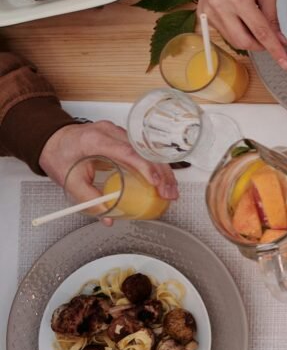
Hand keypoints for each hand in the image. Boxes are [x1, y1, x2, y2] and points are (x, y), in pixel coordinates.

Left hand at [38, 121, 176, 224]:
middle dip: (161, 174)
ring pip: (150, 151)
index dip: (145, 167)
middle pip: (145, 151)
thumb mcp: (69, 180)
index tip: (155, 184)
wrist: (53, 140)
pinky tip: (164, 181)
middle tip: (168, 194)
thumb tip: (107, 216)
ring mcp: (120, 133)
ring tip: (170, 191)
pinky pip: (146, 152)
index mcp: (96, 140)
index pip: (128, 151)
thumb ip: (88, 199)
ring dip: (163, 171)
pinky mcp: (125, 139)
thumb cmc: (59, 155)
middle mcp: (111, 132)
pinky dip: (157, 167)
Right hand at [191, 0, 286, 70]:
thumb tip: (279, 40)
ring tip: (255, 23)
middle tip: (271, 38)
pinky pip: (224, 33)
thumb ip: (272, 16)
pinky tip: (241, 19)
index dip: (275, 50)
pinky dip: (237, 32)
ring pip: (234, 41)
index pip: (261, 32)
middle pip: (245, 43)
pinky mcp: (202, 15)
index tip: (285, 64)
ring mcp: (208, 12)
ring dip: (250, 40)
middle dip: (262, 46)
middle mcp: (220, 7)